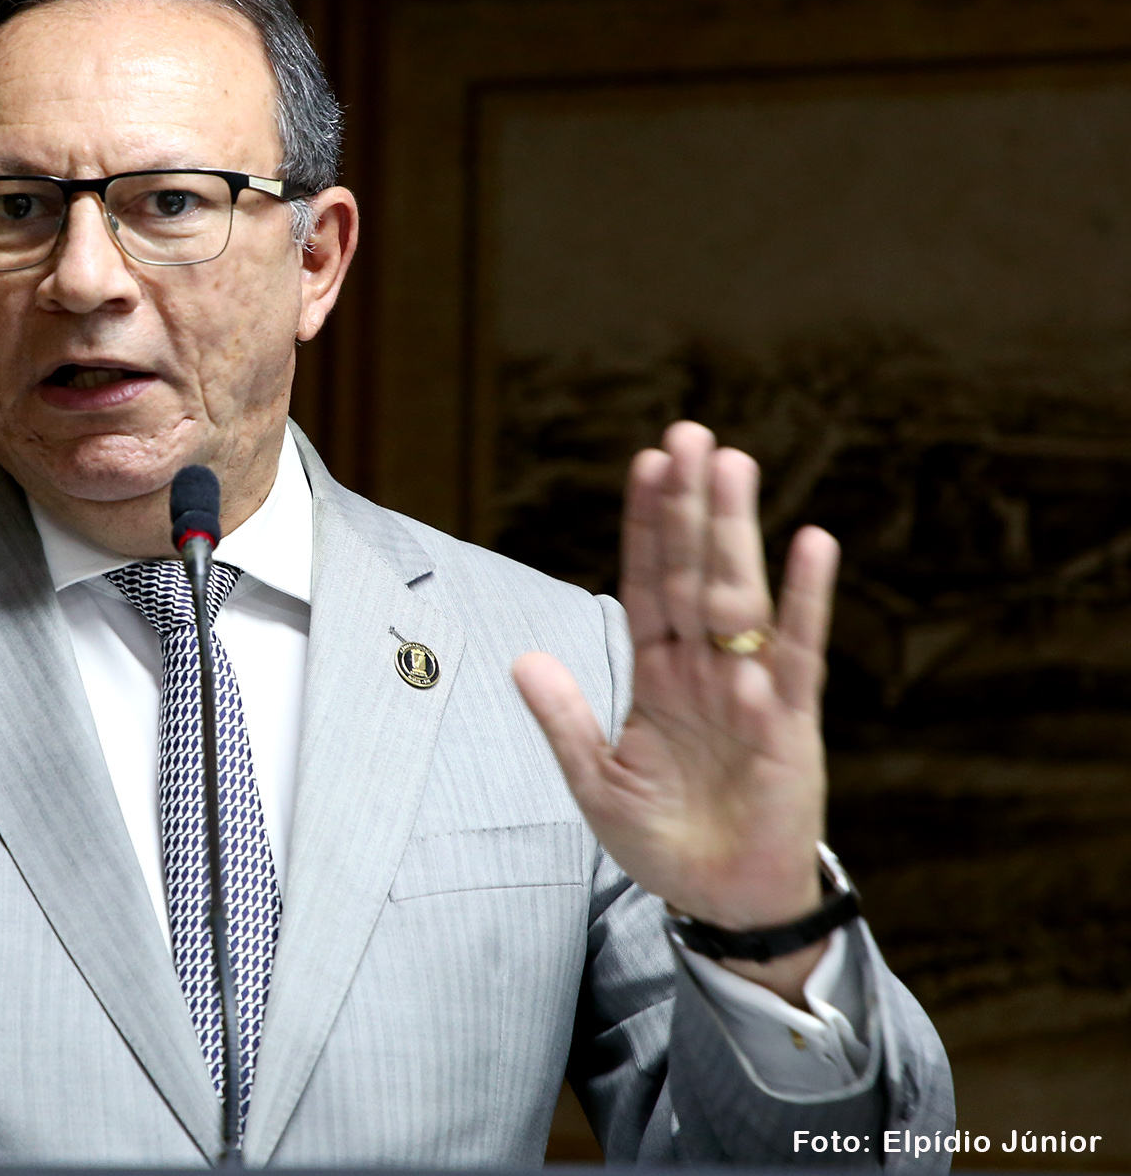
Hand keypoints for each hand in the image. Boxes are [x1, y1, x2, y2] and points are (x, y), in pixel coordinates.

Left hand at [512, 421, 838, 1000]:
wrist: (722, 901)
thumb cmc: (663, 840)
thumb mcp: (596, 783)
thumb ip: (564, 721)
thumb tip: (523, 660)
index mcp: (656, 675)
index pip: (648, 583)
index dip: (646, 526)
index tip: (646, 463)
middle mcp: (704, 668)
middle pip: (695, 571)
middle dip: (691, 506)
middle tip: (691, 434)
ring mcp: (750, 687)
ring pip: (742, 594)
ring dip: (737, 530)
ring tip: (734, 464)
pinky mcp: (793, 721)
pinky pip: (800, 651)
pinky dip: (805, 600)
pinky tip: (810, 544)